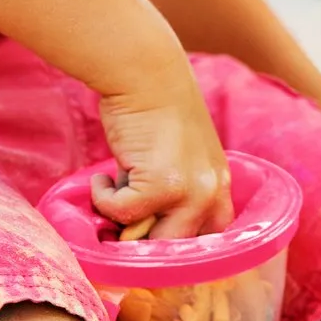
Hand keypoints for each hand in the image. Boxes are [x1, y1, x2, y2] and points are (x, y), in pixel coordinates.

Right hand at [93, 72, 233, 239]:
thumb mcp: (173, 157)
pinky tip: (101, 178)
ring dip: (125, 221)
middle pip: (181, 247)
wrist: (144, 73)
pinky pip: (122, 213)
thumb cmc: (152, 109)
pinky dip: (103, 198)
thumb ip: (167, 192)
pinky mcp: (161, 186)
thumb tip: (134, 229)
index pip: (213, 236)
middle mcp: (212, 192)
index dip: (179, 244)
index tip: (149, 239)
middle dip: (148, 241)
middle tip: (121, 223)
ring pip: (153, 239)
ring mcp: (190, 192)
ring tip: (112, 192)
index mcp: (220, 185)